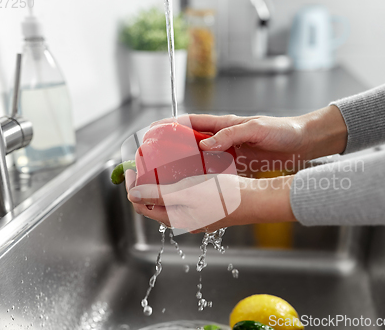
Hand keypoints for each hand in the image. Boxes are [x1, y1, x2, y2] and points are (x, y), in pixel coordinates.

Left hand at [126, 172, 295, 232]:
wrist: (254, 201)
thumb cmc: (222, 197)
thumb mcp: (185, 193)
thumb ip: (157, 194)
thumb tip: (132, 195)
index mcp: (175, 218)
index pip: (142, 205)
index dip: (131, 188)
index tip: (130, 170)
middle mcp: (184, 218)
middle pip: (155, 203)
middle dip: (145, 185)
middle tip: (143, 166)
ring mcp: (197, 213)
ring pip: (171, 199)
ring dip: (161, 184)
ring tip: (160, 166)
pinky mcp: (208, 206)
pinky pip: (186, 196)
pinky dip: (178, 184)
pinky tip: (185, 171)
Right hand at [152, 105, 346, 175]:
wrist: (303, 143)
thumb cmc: (283, 131)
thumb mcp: (256, 128)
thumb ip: (231, 135)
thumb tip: (204, 144)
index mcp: (224, 123)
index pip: (190, 121)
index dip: (170, 125)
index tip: (152, 132)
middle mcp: (223, 137)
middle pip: (190, 141)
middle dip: (172, 148)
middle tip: (155, 160)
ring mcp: (229, 151)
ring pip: (200, 157)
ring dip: (185, 164)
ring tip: (168, 176)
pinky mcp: (237, 164)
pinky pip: (215, 170)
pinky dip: (203, 175)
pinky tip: (194, 185)